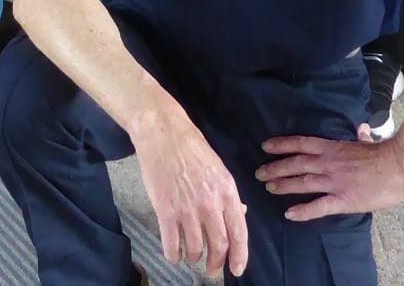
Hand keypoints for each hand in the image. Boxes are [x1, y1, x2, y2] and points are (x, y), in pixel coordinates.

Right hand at [131, 110, 250, 280]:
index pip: (239, 232)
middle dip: (216, 263)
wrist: (163, 133)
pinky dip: (174, 255)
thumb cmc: (192, 149)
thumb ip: (229, 195)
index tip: (237, 270)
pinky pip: (172, 243)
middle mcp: (210, 202)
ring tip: (192, 257)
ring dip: (195, 258)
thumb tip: (239, 215)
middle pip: (219, 245)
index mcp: (227, 191)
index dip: (240, 256)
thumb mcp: (219, 169)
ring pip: (196, 247)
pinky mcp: (165, 210)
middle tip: (212, 269)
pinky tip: (174, 255)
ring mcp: (187, 207)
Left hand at [257, 126, 403, 221]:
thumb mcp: (367, 141)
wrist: (398, 166)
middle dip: (275, 168)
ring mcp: (334, 182)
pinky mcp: (343, 200)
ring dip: (284, 185)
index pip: (301, 143)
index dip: (282, 145)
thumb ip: (360, 136)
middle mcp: (328, 163)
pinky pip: (318, 206)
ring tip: (269, 188)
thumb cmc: (384, 154)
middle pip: (296, 164)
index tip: (265, 146)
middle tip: (259, 173)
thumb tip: (361, 128)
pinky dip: (303, 210)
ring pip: (302, 183)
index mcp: (333, 148)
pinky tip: (289, 214)